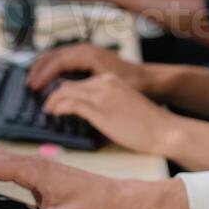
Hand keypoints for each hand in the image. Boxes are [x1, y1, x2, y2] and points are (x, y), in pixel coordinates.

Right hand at [27, 43, 151, 93]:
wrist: (147, 79)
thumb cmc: (130, 82)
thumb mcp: (104, 87)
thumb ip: (82, 89)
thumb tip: (59, 93)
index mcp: (87, 54)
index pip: (56, 62)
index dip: (42, 75)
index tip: (33, 88)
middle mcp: (85, 50)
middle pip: (53, 55)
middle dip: (38, 69)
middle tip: (27, 85)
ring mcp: (86, 52)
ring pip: (56, 55)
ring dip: (43, 67)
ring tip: (33, 82)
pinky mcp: (87, 57)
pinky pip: (63, 59)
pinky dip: (52, 67)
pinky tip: (48, 79)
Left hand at [43, 74, 180, 157]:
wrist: (163, 129)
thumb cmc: (145, 122)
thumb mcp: (122, 103)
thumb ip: (103, 101)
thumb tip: (82, 104)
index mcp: (111, 79)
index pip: (79, 82)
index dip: (63, 91)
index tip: (54, 100)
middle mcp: (105, 82)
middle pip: (69, 85)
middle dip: (53, 95)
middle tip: (45, 106)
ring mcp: (102, 95)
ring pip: (66, 93)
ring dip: (52, 101)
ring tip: (47, 110)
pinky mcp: (100, 110)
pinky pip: (71, 105)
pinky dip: (59, 107)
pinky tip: (54, 113)